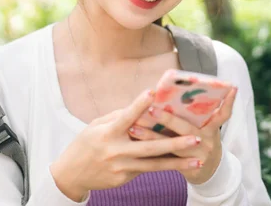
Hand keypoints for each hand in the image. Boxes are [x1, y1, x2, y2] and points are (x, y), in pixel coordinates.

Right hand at [50, 89, 204, 201]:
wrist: (72, 174)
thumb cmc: (86, 143)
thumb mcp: (96, 125)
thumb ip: (118, 117)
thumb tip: (141, 107)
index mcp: (107, 133)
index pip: (126, 116)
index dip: (139, 104)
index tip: (153, 93)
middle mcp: (116, 150)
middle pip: (149, 147)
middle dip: (174, 143)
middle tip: (195, 138)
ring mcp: (121, 167)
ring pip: (154, 165)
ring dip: (178, 162)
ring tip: (198, 160)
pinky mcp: (124, 178)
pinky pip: (146, 169)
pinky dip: (164, 165)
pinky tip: (182, 164)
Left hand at [129, 87, 237, 184]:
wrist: (209, 174)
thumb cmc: (202, 142)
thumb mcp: (206, 129)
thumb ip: (195, 114)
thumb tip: (178, 91)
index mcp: (213, 128)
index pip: (224, 114)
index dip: (229, 101)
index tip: (232, 87)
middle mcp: (207, 140)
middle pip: (186, 128)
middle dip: (167, 119)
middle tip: (151, 108)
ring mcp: (197, 155)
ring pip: (170, 144)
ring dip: (150, 134)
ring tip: (134, 125)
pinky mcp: (186, 166)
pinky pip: (164, 157)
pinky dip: (149, 146)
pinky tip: (136, 136)